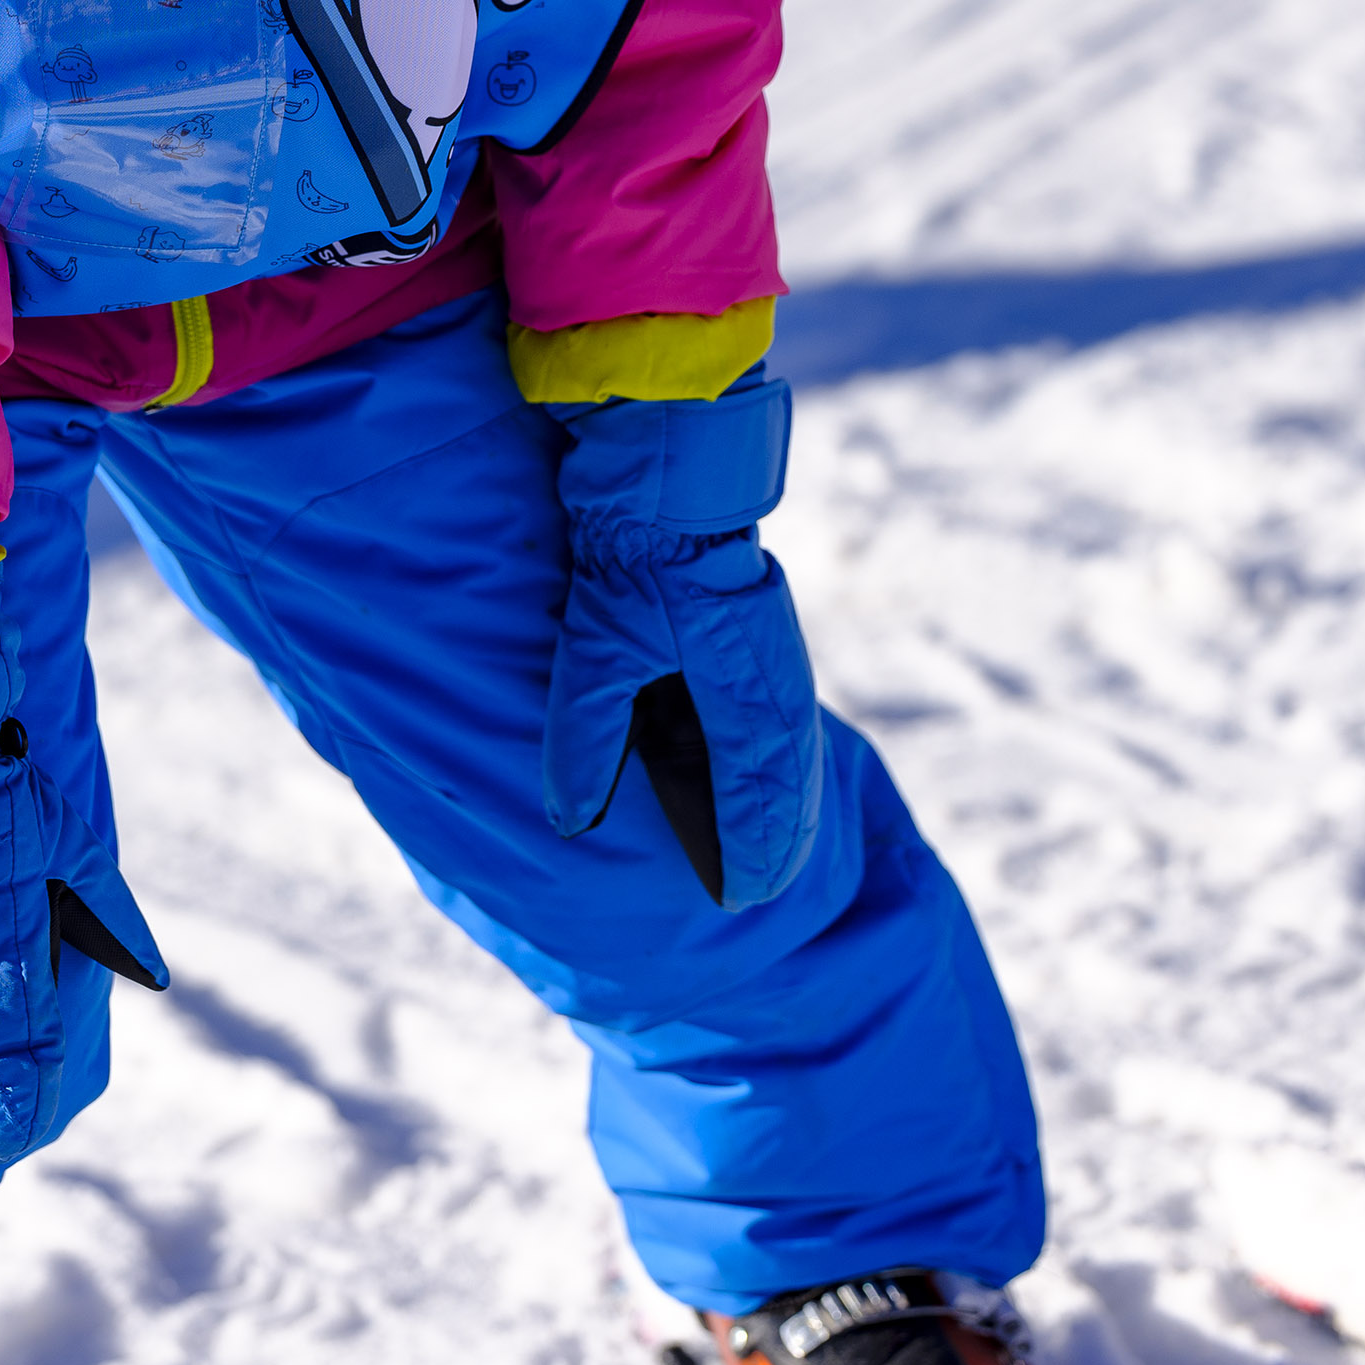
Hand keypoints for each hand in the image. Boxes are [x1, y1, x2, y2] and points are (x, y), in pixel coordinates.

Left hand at [541, 372, 825, 908]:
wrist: (673, 465)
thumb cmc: (634, 558)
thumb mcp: (597, 650)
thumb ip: (586, 737)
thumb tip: (571, 818)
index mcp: (743, 701)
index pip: (757, 803)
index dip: (750, 855)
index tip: (740, 898)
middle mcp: (774, 687)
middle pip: (791, 785)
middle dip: (779, 840)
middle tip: (765, 890)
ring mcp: (778, 658)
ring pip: (793, 751)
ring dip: (785, 801)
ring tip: (777, 846)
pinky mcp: (766, 633)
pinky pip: (784, 716)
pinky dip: (783, 757)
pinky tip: (767, 765)